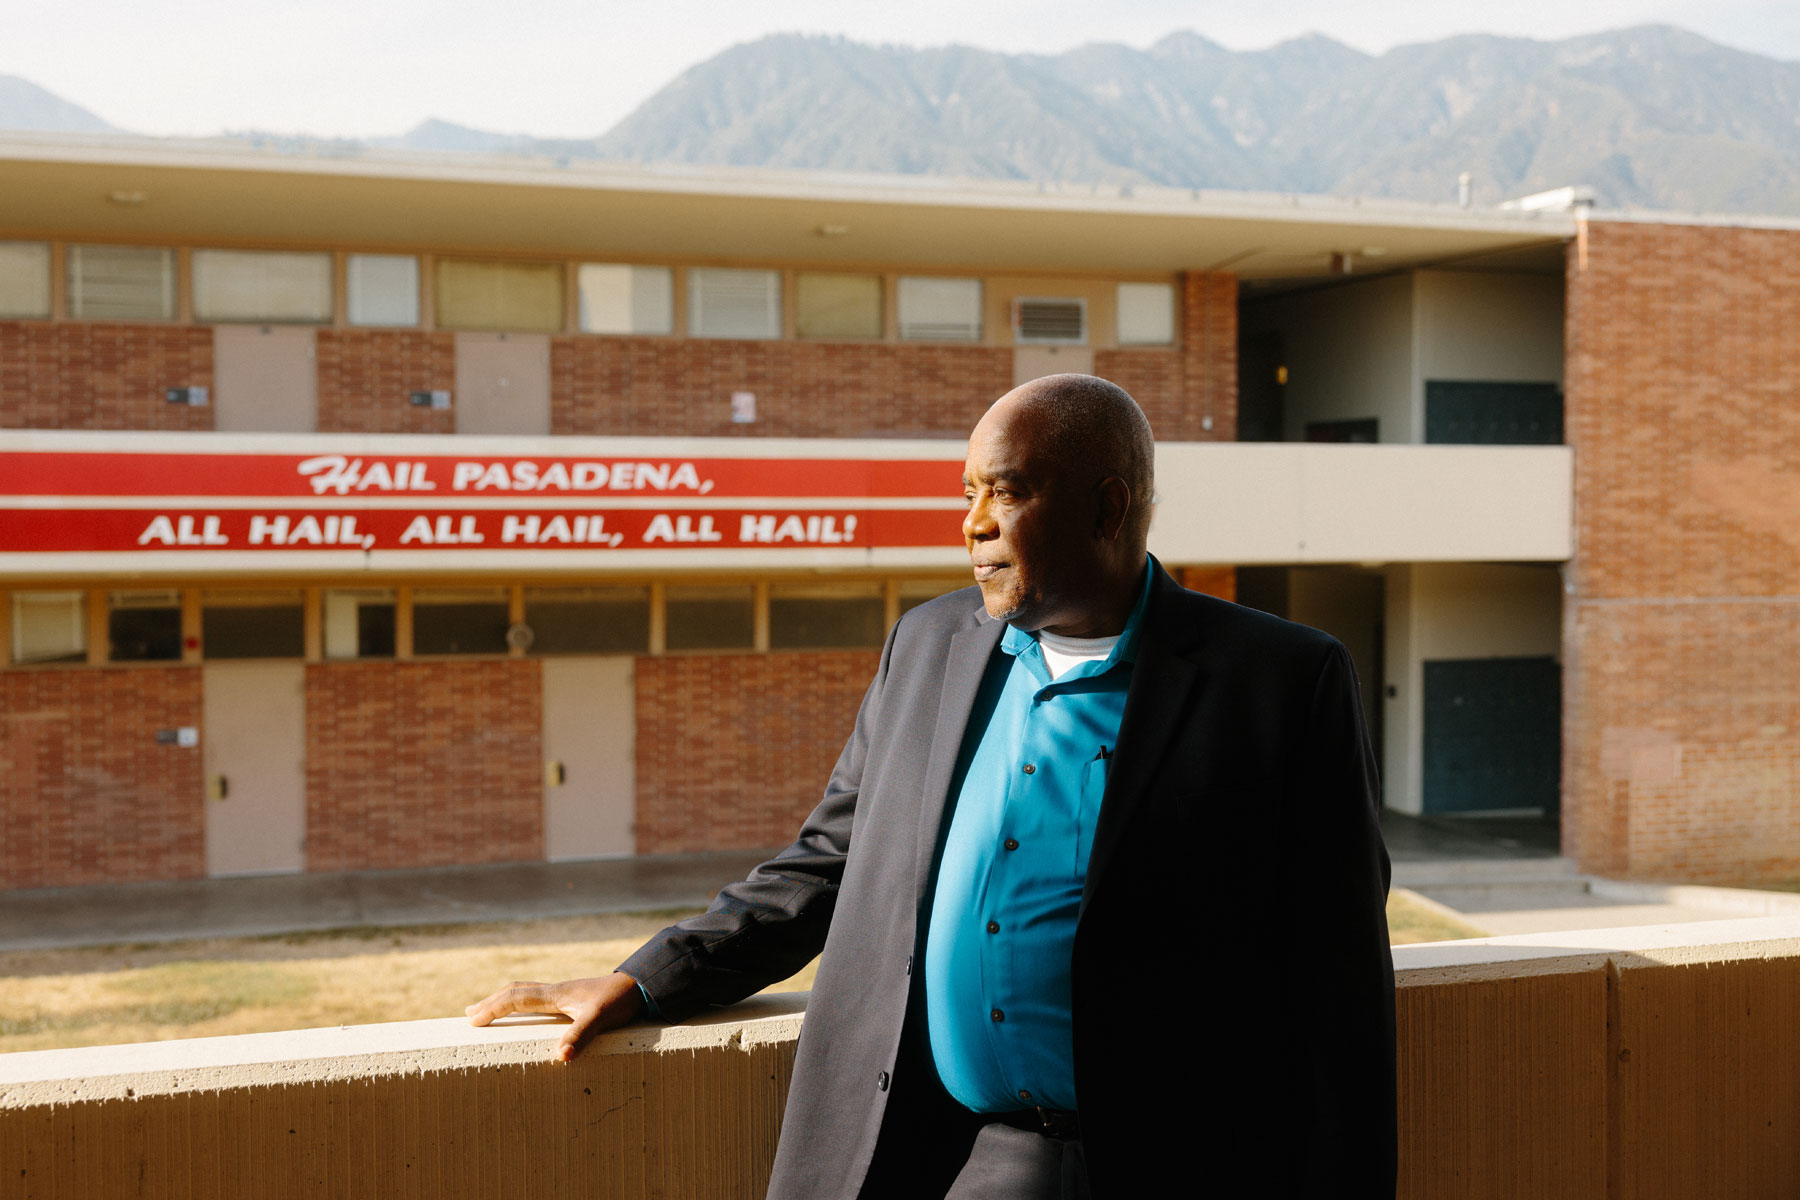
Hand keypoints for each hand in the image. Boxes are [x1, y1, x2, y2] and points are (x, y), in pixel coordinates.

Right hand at [465, 972, 646, 1061]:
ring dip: (504, 1000)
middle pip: (515, 992)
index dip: (493, 1008)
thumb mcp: (600, 1019)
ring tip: (488, 1008)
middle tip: (469, 1014)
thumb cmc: (619, 1001)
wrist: (639, 985)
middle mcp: (555, 990)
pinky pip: (537, 997)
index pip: (515, 998)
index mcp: (555, 994)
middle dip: (491, 1002)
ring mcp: (562, 992)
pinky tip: (525, 1011)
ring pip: (525, 992)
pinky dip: (520, 1002)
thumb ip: (580, 1035)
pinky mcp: (571, 997)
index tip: (473, 1021)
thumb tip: (560, 1057)